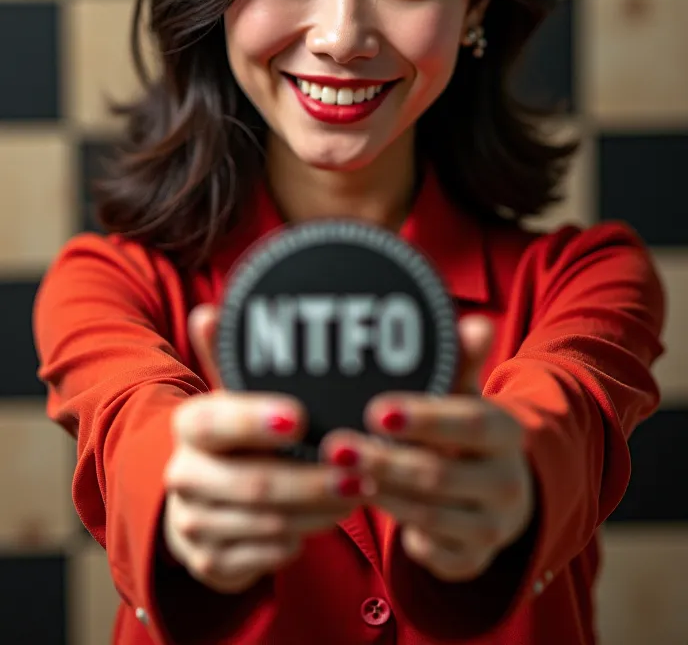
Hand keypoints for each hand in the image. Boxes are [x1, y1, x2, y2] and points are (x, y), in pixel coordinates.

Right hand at [162, 306, 374, 594]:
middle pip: (253, 482)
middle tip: (359, 472)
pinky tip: (325, 521)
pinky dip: (298, 540)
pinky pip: (262, 558)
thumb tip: (208, 310)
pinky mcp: (208, 563)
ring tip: (358, 493)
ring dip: (318, 511)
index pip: (217, 421)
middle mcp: (183, 475)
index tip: (301, 418)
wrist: (201, 497)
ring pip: (265, 524)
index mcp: (190, 426)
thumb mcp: (235, 395)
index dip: (255, 420)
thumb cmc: (236, 435)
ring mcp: (193, 523)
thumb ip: (229, 355)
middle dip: (311, 481)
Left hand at [320, 315, 534, 582]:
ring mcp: (492, 528)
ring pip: (429, 515)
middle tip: (336, 446)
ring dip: (380, 494)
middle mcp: (507, 484)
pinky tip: (363, 509)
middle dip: (385, 461)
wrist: (497, 490)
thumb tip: (476, 323)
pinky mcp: (472, 561)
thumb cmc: (463, 430)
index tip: (376, 410)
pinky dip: (398, 533)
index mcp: (507, 433)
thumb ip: (461, 361)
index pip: (470, 422)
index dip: (425, 417)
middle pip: (441, 474)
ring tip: (337, 473)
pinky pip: (431, 553)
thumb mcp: (463, 395)